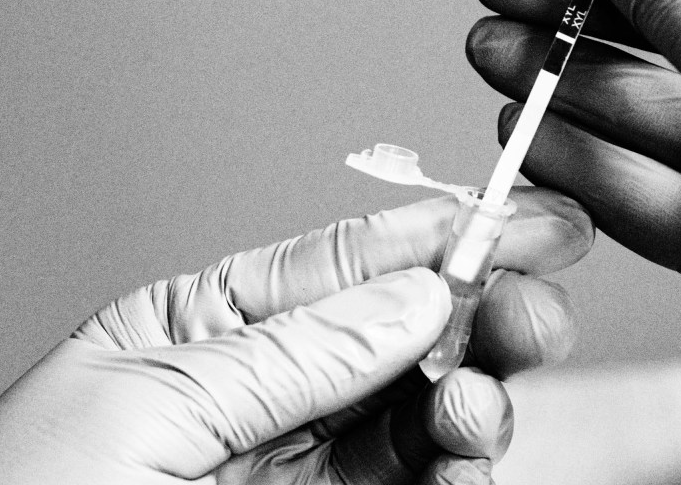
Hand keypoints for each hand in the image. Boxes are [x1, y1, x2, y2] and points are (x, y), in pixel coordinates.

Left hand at [0, 188, 590, 484]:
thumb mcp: (145, 409)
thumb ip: (291, 352)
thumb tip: (415, 295)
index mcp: (197, 329)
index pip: (341, 263)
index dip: (443, 234)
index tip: (529, 221)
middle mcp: (261, 392)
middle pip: (401, 333)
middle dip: (480, 314)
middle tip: (534, 316)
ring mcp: (300, 467)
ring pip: (423, 413)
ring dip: (474, 398)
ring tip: (474, 408)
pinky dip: (457, 469)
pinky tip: (461, 461)